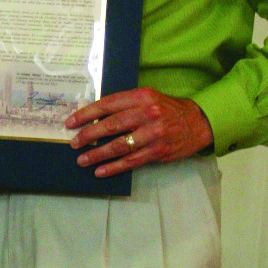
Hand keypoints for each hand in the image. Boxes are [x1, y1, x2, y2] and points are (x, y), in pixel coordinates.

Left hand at [65, 87, 213, 177]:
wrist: (197, 122)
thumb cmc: (165, 108)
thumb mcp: (146, 96)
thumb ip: (124, 103)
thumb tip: (95, 115)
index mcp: (140, 96)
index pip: (107, 104)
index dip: (86, 114)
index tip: (71, 122)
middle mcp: (147, 114)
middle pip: (111, 125)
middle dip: (88, 135)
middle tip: (74, 142)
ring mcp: (153, 134)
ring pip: (119, 146)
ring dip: (97, 154)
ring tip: (82, 159)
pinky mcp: (158, 152)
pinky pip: (131, 161)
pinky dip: (114, 167)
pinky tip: (100, 170)